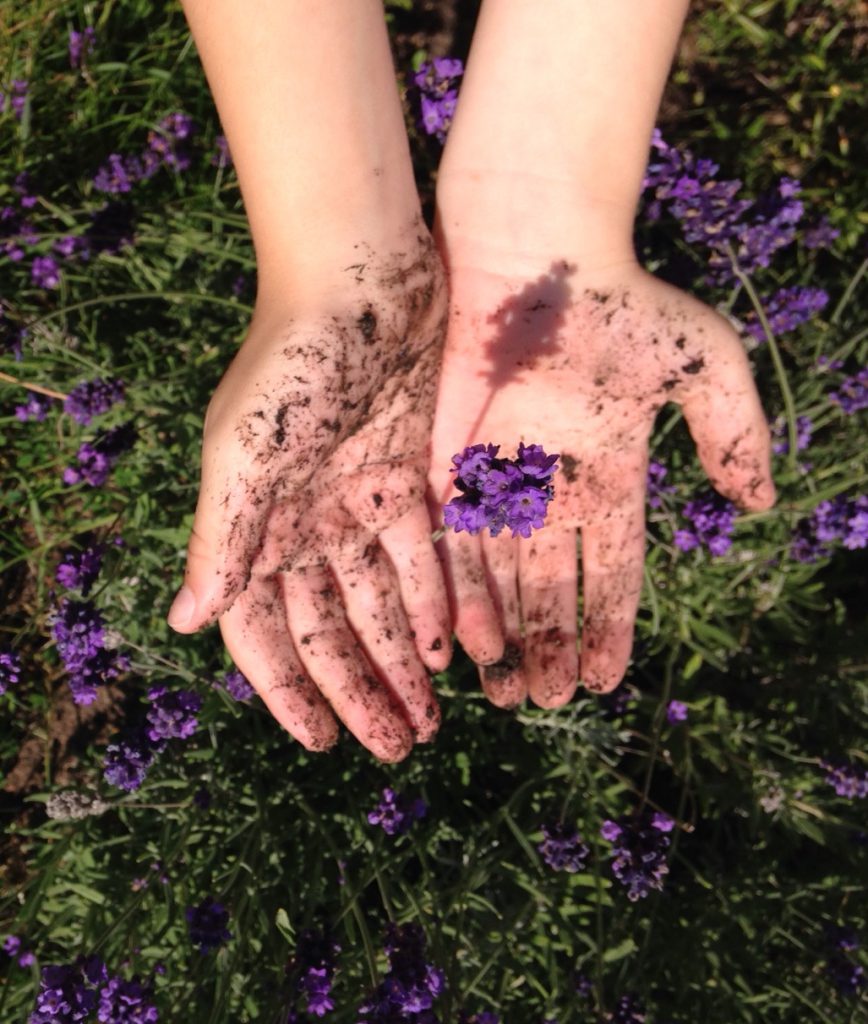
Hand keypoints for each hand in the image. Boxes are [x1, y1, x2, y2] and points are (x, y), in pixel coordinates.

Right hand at [170, 232, 451, 760]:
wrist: (363, 278)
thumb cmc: (293, 359)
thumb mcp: (244, 452)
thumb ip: (222, 536)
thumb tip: (189, 624)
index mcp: (256, 524)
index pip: (266, 630)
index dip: (290, 690)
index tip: (322, 744)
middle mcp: (306, 522)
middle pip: (333, 627)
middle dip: (361, 688)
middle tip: (397, 749)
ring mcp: (360, 502)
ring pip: (384, 602)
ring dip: (404, 659)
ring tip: (430, 720)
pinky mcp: (410, 478)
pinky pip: (425, 556)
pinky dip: (438, 602)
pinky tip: (455, 650)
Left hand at [429, 252, 774, 706]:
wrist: (534, 257)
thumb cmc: (623, 305)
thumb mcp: (704, 364)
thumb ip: (733, 433)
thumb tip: (759, 503)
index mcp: (610, 474)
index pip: (613, 570)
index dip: (612, 624)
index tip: (610, 678)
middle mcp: (553, 490)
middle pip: (554, 588)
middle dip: (554, 646)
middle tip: (552, 701)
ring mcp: (499, 481)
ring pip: (502, 580)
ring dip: (507, 638)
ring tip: (508, 695)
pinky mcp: (451, 468)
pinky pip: (456, 546)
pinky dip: (464, 595)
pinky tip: (468, 645)